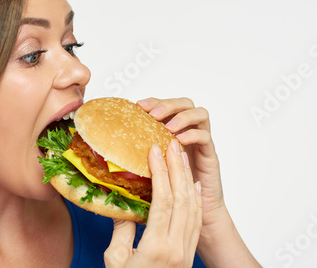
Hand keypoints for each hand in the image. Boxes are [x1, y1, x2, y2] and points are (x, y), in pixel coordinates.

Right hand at [104, 139, 201, 266]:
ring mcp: (186, 250)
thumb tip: (123, 205)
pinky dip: (195, 200)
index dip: (160, 172)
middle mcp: (177, 247)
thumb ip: (121, 231)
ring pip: (192, 207)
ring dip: (187, 180)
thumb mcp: (116, 261)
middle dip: (177, 168)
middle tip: (171, 145)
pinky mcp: (188, 253)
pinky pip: (196, 221)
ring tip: (181, 157)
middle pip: (182, 198)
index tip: (155, 151)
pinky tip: (192, 186)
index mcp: (157, 247)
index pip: (163, 200)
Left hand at [137, 97, 224, 227]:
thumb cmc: (172, 194)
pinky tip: (180, 141)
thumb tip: (106, 160)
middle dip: (167, 105)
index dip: (153, 102)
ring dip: (182, 116)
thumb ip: (136, 161)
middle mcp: (188, 133)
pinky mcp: (210, 156)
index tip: (138, 106)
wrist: (197, 214)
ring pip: (199, 114)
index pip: (165, 107)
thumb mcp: (149, 172)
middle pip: (184, 103)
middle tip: (153, 114)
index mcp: (172, 133)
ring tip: (168, 127)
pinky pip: (206, 137)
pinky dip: (194, 135)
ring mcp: (201, 143)